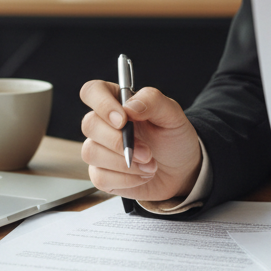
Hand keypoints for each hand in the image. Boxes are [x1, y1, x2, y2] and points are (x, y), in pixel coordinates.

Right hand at [80, 80, 201, 200]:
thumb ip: (152, 101)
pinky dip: (126, 179)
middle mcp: (104, 123)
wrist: (181, 171)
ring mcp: (100, 149)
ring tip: (150, 164)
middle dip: (119, 142)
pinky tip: (142, 175)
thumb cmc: (174, 138)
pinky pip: (100, 177)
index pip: (92, 91)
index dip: (102, 104)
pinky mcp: (101, 174)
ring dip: (124, 163)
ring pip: (91, 152)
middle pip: (89, 124)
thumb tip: (129, 106)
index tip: (123, 120)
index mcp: (118, 101)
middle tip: (147, 152)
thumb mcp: (173, 114)